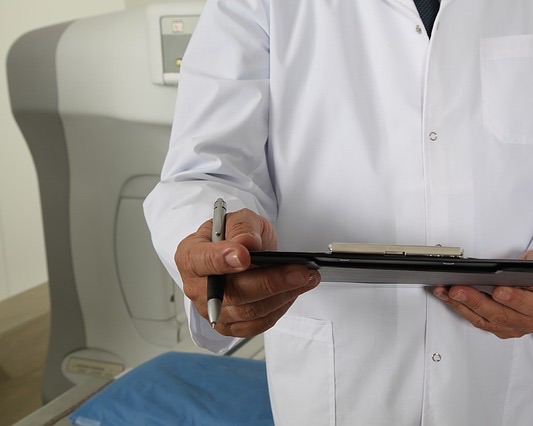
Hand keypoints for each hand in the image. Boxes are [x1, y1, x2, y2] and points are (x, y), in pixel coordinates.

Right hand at [175, 208, 319, 337]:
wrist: (241, 252)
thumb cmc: (235, 235)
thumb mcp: (239, 219)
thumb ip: (242, 227)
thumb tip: (246, 243)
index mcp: (190, 256)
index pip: (201, 261)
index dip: (222, 260)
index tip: (244, 256)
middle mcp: (197, 288)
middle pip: (231, 292)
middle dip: (269, 282)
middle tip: (299, 271)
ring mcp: (213, 311)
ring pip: (249, 311)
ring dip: (283, 295)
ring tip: (306, 277)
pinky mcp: (231, 325)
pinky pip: (258, 323)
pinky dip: (280, 307)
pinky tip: (295, 291)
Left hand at [433, 251, 532, 338]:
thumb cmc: (532, 279)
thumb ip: (528, 264)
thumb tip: (513, 262)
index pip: (528, 304)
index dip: (513, 299)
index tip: (499, 291)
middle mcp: (528, 320)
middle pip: (500, 315)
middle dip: (475, 301)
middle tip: (458, 290)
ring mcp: (513, 327)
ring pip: (485, 320)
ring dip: (461, 306)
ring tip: (445, 291)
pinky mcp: (500, 329)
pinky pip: (478, 321)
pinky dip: (461, 309)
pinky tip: (448, 298)